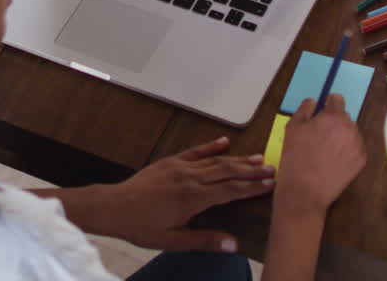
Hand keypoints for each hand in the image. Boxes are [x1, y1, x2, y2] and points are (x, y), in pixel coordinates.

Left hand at [100, 137, 274, 251]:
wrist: (114, 206)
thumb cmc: (142, 226)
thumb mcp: (173, 240)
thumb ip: (204, 240)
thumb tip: (233, 244)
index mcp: (194, 198)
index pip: (231, 190)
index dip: (252, 187)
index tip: (271, 184)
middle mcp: (191, 178)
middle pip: (228, 171)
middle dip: (251, 170)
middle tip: (272, 168)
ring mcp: (180, 167)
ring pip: (215, 160)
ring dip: (238, 159)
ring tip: (258, 157)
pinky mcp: (171, 161)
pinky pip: (195, 151)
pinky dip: (211, 146)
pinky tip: (224, 142)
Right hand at [275, 95, 366, 215]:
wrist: (305, 191)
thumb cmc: (296, 158)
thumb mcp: (292, 127)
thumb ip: (304, 109)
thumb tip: (313, 102)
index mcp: (333, 116)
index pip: (337, 99)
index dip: (328, 104)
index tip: (322, 112)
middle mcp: (349, 128)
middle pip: (344, 117)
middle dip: (334, 122)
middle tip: (320, 136)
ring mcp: (358, 145)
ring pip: (351, 133)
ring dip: (341, 136)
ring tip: (326, 151)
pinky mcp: (361, 161)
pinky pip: (355, 148)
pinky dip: (347, 151)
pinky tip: (333, 160)